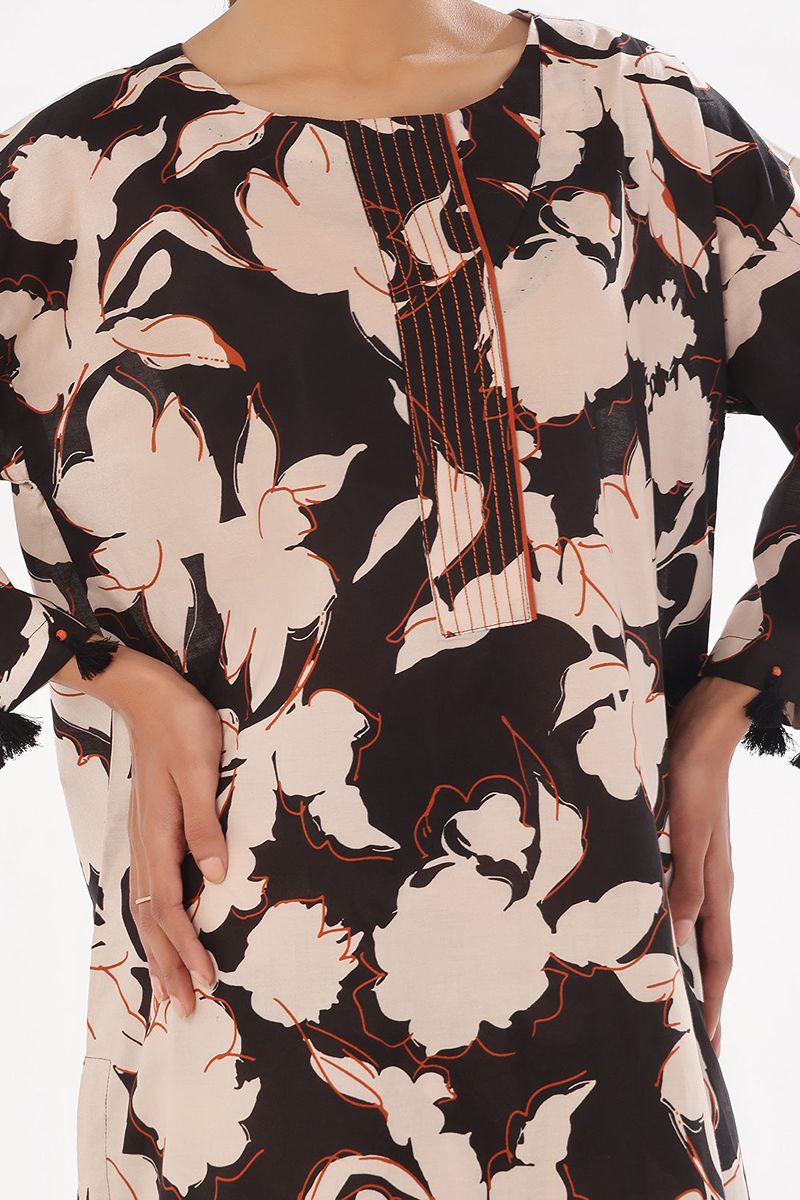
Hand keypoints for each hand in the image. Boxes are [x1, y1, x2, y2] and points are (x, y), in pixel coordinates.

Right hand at [56, 640, 226, 1018]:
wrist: (147, 694)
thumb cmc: (180, 726)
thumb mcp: (201, 768)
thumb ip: (205, 822)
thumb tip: (216, 877)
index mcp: (160, 835)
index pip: (170, 907)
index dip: (187, 947)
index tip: (206, 981)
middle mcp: (148, 844)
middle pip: (153, 919)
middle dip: (170, 965)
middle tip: (186, 1007)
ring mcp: (146, 837)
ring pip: (147, 907)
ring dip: (161, 949)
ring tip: (173, 984)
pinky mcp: (151, 827)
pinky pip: (149, 887)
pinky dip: (155, 920)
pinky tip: (164, 927)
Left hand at [665, 674, 755, 1055]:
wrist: (701, 730)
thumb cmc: (693, 779)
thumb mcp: (688, 833)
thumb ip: (685, 884)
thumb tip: (676, 940)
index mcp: (718, 886)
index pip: (717, 957)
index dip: (713, 1001)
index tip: (709, 1044)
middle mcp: (713, 882)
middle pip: (708, 949)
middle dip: (702, 994)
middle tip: (689, 1035)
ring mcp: (701, 865)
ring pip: (692, 925)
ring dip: (682, 961)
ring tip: (664, 993)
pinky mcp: (685, 846)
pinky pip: (679, 897)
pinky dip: (668, 922)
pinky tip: (649, 927)